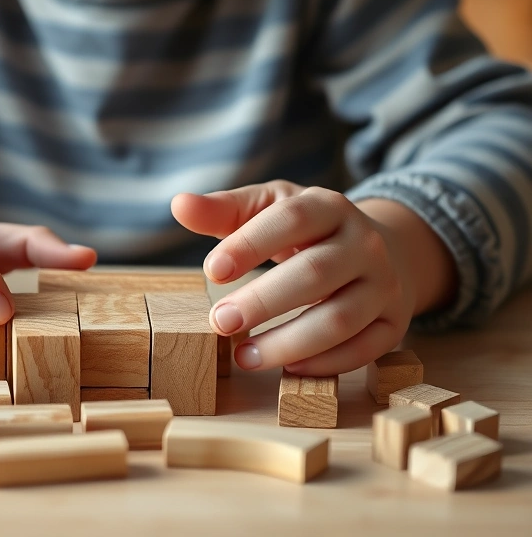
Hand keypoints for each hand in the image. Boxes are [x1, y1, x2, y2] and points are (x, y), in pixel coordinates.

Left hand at [172, 181, 454, 375]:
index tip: (211, 270)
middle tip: (220, 322)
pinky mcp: (395, 322)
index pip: (292, 220)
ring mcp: (384, 284)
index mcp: (329, 207)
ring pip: (340, 319)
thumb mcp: (269, 208)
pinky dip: (325, 364)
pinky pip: (364, 350)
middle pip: (314, 274)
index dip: (251, 244)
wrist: (379, 249)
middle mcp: (364, 243)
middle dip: (262, 302)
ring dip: (288, 343)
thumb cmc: (308, 230)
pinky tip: (288, 369)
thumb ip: (225, 210)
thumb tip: (179, 204)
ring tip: (244, 356)